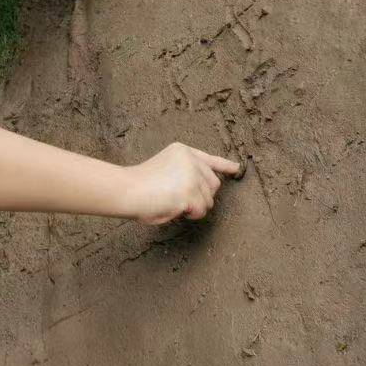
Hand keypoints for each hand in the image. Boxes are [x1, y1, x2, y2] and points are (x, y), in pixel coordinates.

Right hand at [121, 143, 240, 224]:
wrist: (128, 189)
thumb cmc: (141, 184)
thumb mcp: (166, 168)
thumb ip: (186, 172)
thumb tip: (206, 190)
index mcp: (183, 151)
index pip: (210, 159)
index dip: (225, 165)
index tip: (237, 168)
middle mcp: (191, 160)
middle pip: (213, 184)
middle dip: (202, 195)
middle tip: (179, 198)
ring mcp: (192, 175)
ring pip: (208, 201)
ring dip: (193, 207)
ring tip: (171, 200)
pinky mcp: (191, 191)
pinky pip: (200, 211)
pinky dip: (189, 214)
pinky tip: (174, 206)